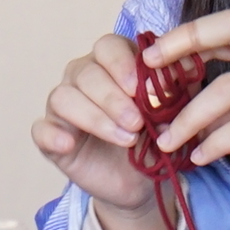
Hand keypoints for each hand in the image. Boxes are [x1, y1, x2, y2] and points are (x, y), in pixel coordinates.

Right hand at [32, 33, 172, 229]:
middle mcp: (83, 78)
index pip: (109, 47)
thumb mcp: (177, 113)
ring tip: (125, 139)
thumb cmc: (156, 137)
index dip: (124, 65)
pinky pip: (41, 129)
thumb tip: (188, 64)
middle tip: (137, 123)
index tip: (145, 92)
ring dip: (94, 117)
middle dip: (113, 98)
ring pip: (63, 97)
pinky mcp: (52, 137)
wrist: (143, 182)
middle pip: (87, 73)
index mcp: (113, 64)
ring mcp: (64, 107)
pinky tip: (69, 144)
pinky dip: (52, 135)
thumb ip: (182, 87)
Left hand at [145, 13, 229, 186]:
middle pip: (228, 30)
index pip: (229, 23)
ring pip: (227, 89)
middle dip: (181, 47)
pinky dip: (216, 143)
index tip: (153, 54)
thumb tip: (181, 105)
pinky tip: (201, 156)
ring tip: (168, 141)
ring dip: (190, 118)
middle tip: (147, 79)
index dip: (188, 34)